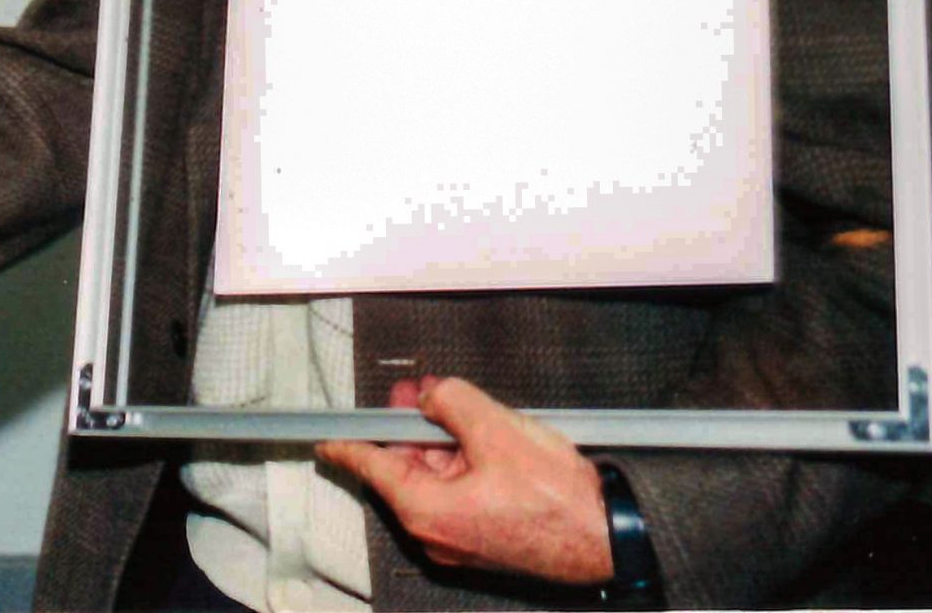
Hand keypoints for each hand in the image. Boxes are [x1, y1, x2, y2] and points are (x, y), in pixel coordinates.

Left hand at [316, 376, 611, 585]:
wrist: (608, 536)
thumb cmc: (558, 499)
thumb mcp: (495, 428)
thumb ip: (449, 401)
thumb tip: (431, 396)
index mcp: (426, 510)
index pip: (370, 467)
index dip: (347, 442)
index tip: (323, 435)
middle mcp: (436, 532)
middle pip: (404, 468)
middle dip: (411, 425)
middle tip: (419, 392)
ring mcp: (460, 538)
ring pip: (434, 477)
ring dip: (440, 440)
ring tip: (458, 406)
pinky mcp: (484, 536)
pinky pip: (458, 492)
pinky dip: (462, 462)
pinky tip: (480, 436)